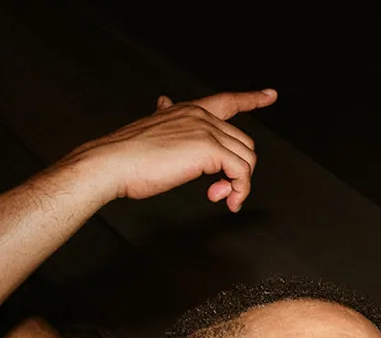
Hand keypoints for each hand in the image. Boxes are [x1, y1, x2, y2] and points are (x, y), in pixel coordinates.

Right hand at [62, 88, 276, 212]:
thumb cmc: (127, 155)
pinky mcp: (209, 149)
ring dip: (239, 184)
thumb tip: (163, 101)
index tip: (270, 95)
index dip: (251, 99)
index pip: (227, 101)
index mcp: (188, 111)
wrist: (111, 163)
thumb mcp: (152, 130)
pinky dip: (239, 190)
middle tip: (220, 192)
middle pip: (244, 143)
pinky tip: (223, 200)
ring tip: (219, 197)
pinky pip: (241, 172)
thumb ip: (165, 119)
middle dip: (239, 171)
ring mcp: (206, 130)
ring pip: (247, 159)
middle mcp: (200, 115)